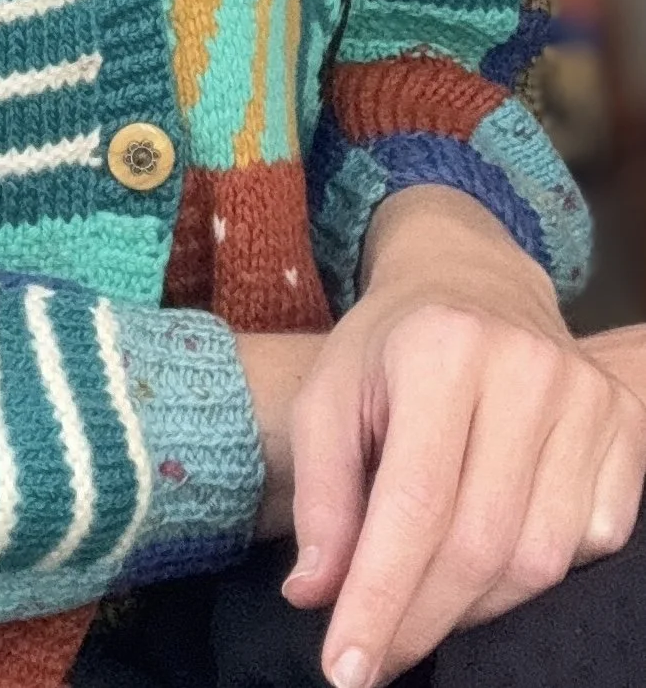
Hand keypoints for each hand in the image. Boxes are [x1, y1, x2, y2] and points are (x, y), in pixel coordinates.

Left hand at [281, 187, 645, 687]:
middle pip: (479, 542)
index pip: (414, 504)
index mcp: (441, 348)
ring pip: (539, 557)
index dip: (380, 598)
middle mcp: (525, 369)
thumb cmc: (390, 346)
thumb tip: (314, 596)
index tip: (346, 671)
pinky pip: (590, 543)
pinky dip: (534, 576)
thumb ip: (320, 494)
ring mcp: (586, 398)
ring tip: (423, 610)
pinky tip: (488, 564)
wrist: (473, 281)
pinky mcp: (626, 427)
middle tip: (377, 659)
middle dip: (422, 619)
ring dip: (474, 608)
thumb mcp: (328, 393)